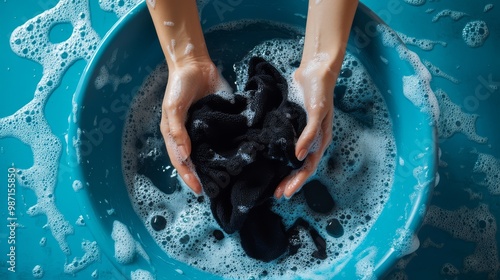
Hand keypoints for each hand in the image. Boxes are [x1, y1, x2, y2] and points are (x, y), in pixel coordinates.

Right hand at [160, 58, 227, 194]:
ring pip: (212, 152)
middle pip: (197, 161)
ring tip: (228, 179)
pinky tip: (238, 157)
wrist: (195, 64)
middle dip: (204, 176)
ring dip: (218, 165)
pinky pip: (225, 137)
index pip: (182, 161)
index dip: (188, 176)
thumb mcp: (173, 107)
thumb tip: (186, 155)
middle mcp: (191, 136)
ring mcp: (207, 129)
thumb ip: (177, 131)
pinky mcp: (221, 120)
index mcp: (176, 135)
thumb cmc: (179, 86)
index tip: (199, 190)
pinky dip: (229, 147)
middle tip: (216, 190)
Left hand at [274, 61, 336, 198]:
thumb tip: (299, 157)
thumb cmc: (320, 92)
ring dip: (283, 172)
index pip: (308, 167)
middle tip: (276, 195)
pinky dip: (279, 156)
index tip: (284, 192)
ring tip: (272, 185)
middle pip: (300, 167)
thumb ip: (309, 134)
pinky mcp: (292, 125)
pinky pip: (285, 145)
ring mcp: (302, 134)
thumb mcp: (317, 112)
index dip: (297, 181)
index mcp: (320, 140)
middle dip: (289, 182)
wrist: (315, 70)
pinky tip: (269, 161)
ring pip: (292, 159)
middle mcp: (311, 140)